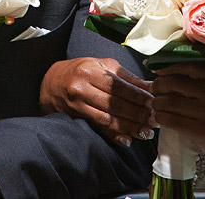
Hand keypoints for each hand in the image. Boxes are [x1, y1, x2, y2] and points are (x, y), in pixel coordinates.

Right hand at [39, 57, 155, 145]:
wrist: (51, 83)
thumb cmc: (80, 71)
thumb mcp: (101, 65)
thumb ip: (125, 76)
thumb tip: (149, 86)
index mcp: (90, 71)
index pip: (118, 86)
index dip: (137, 95)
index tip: (154, 102)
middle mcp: (81, 88)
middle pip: (114, 104)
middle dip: (137, 113)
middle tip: (154, 120)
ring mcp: (77, 105)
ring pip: (107, 118)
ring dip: (129, 126)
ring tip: (146, 131)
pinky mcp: (76, 118)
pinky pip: (98, 128)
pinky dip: (114, 135)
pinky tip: (127, 139)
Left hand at [151, 63, 204, 155]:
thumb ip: (191, 72)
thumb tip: (156, 64)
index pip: (188, 65)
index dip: (168, 67)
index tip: (157, 71)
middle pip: (175, 83)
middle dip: (159, 84)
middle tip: (155, 88)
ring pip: (170, 102)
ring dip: (157, 102)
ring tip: (157, 103)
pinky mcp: (203, 130)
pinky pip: (171, 120)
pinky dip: (160, 116)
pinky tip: (161, 115)